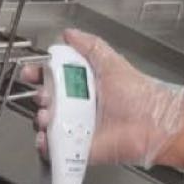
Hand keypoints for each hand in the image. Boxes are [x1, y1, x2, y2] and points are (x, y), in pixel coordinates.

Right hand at [22, 29, 183, 167]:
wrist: (153, 123)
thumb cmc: (138, 94)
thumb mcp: (111, 62)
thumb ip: (90, 46)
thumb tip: (69, 34)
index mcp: (85, 84)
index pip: (53, 77)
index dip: (39, 74)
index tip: (30, 72)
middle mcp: (79, 106)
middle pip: (47, 101)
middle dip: (40, 97)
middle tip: (45, 96)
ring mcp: (78, 128)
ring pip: (48, 124)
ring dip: (42, 119)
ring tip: (49, 115)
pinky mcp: (80, 148)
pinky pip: (56, 149)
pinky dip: (45, 145)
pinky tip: (46, 137)